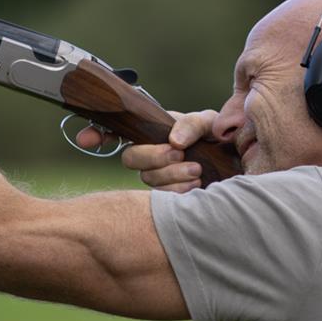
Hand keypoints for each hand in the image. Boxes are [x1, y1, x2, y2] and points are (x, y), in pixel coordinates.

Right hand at [74, 109, 219, 193]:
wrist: (234, 165)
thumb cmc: (218, 139)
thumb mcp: (208, 123)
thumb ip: (191, 124)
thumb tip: (174, 141)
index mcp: (152, 132)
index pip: (116, 132)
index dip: (96, 135)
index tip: (86, 140)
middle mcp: (149, 155)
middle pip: (129, 158)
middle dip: (152, 156)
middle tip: (178, 153)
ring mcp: (157, 176)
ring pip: (146, 179)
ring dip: (172, 174)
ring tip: (196, 169)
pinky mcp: (167, 196)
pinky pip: (160, 197)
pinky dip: (178, 190)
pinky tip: (196, 184)